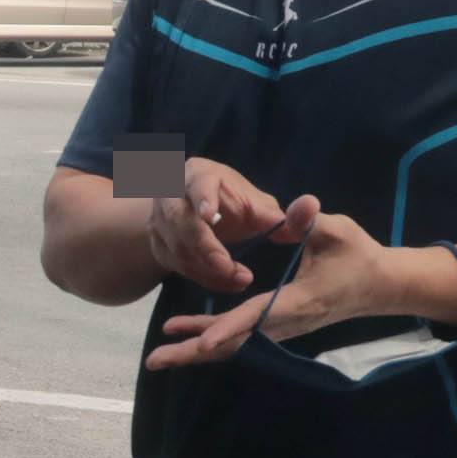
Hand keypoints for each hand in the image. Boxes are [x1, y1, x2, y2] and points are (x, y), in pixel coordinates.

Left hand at [146, 202, 425, 369]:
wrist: (377, 285)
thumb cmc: (358, 254)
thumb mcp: (338, 231)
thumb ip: (313, 221)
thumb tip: (300, 205)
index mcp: (297, 301)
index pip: (257, 316)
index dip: (228, 328)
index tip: (201, 342)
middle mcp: (284, 324)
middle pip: (234, 343)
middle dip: (194, 352)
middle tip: (154, 360)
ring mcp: (279, 330)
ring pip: (231, 346)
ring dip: (193, 351)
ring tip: (156, 357)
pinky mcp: (274, 328)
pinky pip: (236, 337)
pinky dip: (207, 337)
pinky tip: (180, 335)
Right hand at [147, 159, 314, 294]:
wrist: (196, 214)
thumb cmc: (230, 202)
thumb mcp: (252, 203)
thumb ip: (271, 214)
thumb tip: (298, 217)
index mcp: (197, 174)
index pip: (197, 183)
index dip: (202, 198)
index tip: (209, 216)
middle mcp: (171, 194)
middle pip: (180, 220)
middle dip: (204, 246)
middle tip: (227, 267)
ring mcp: (159, 221)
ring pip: (177, 247)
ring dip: (208, 267)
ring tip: (240, 278)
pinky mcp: (158, 245)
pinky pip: (178, 265)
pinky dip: (204, 277)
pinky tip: (229, 283)